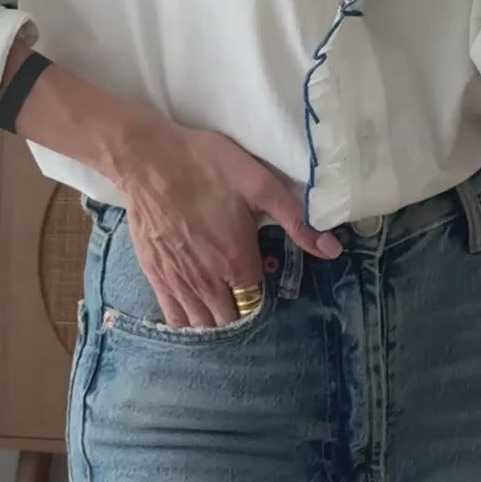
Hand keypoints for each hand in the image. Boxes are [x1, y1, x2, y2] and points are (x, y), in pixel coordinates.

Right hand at [115, 116, 341, 327]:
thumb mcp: (259, 185)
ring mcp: (178, 282)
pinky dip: (188, 319)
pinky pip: (174, 317)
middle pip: (232, 317)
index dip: (264, 283)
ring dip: (216, 317)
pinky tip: (193, 305)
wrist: (148, 158)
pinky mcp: (154, 275)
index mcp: (237, 262)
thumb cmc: (205, 166)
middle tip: (242, 279)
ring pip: (203, 323)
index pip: (259, 297)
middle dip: (243, 306)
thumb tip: (332, 250)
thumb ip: (296, 220)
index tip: (262, 263)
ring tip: (221, 295)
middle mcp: (208, 281)